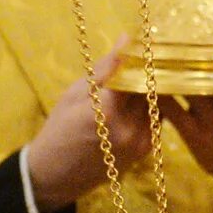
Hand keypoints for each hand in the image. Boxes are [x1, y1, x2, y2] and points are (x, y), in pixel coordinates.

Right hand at [24, 46, 156, 212]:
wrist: (55, 175)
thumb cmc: (58, 130)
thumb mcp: (74, 94)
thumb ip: (105, 68)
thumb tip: (128, 37)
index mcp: (108, 110)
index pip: (138, 71)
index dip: (142, 54)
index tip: (144, 40)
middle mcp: (130, 127)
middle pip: (151, 86)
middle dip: (149, 69)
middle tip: (147, 54)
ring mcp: (140, 141)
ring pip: (157, 102)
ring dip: (152, 87)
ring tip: (142, 75)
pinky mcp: (145, 150)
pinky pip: (155, 118)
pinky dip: (149, 106)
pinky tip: (137, 99)